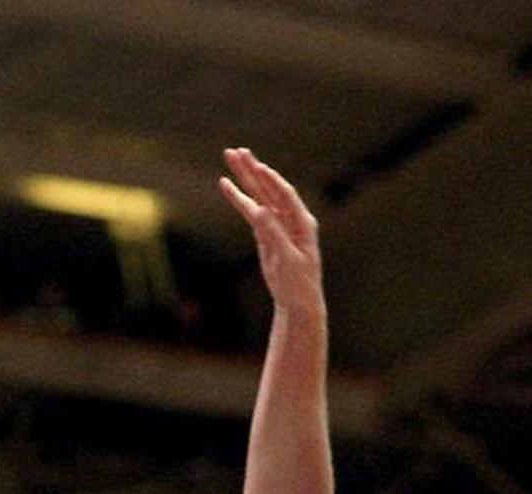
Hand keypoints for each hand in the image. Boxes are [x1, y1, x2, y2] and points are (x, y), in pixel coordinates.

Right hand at [219, 147, 322, 312]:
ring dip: (245, 179)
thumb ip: (274, 235)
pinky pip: (251, 213)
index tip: (257, 166)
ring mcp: (278, 225)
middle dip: (253, 170)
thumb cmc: (299, 284)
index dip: (271, 180)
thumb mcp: (287, 260)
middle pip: (269, 189)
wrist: (298, 303)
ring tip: (230, 158)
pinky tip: (229, 187)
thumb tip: (260, 212)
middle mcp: (291, 218)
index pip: (285, 195)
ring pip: (259, 197)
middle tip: (236, 151)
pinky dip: (240, 200)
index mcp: (303, 223)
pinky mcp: (266, 235)